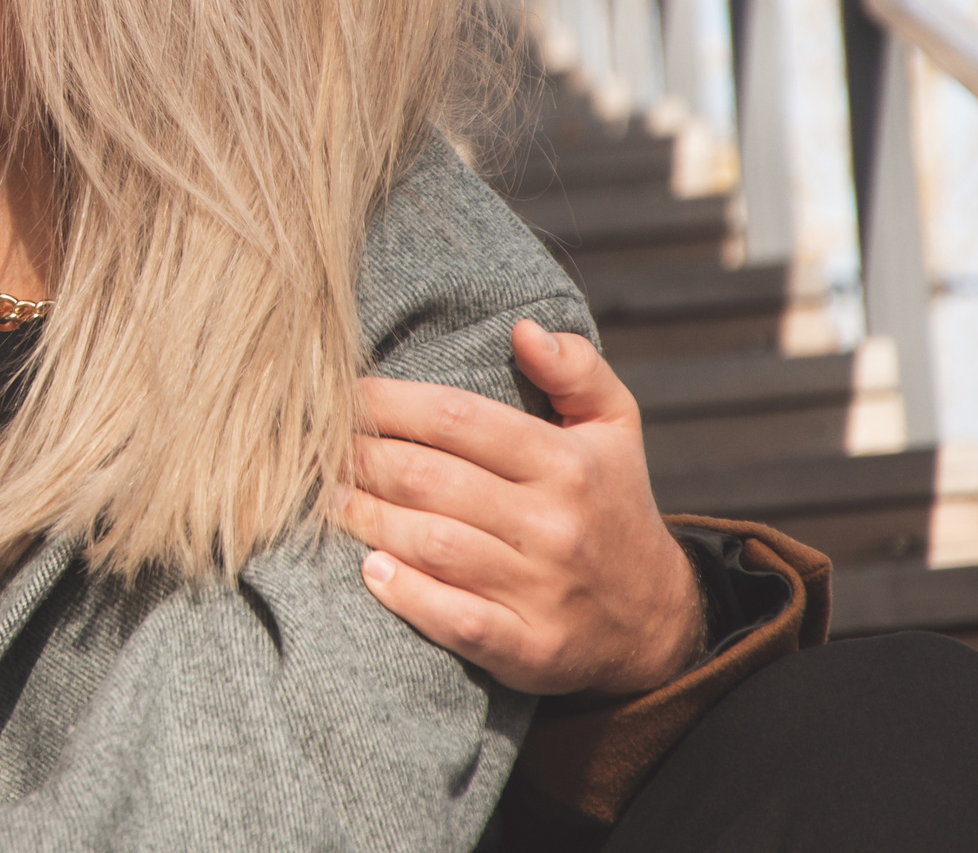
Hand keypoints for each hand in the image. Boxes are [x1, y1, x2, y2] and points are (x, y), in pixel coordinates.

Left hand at [339, 320, 704, 696]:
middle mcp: (555, 525)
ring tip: (331, 498)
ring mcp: (543, 590)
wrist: (656, 620)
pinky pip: (454, 620)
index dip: (389, 403)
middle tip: (321, 448)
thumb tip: (524, 329)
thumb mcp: (615, 427)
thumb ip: (576, 368)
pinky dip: (405, 595)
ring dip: (368, 519)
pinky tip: (370, 569)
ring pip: (432, 544)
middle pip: (430, 479)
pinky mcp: (531, 648)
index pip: (458, 418)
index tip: (346, 395)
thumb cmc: (610, 504)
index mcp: (567, 463)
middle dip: (363, 458)